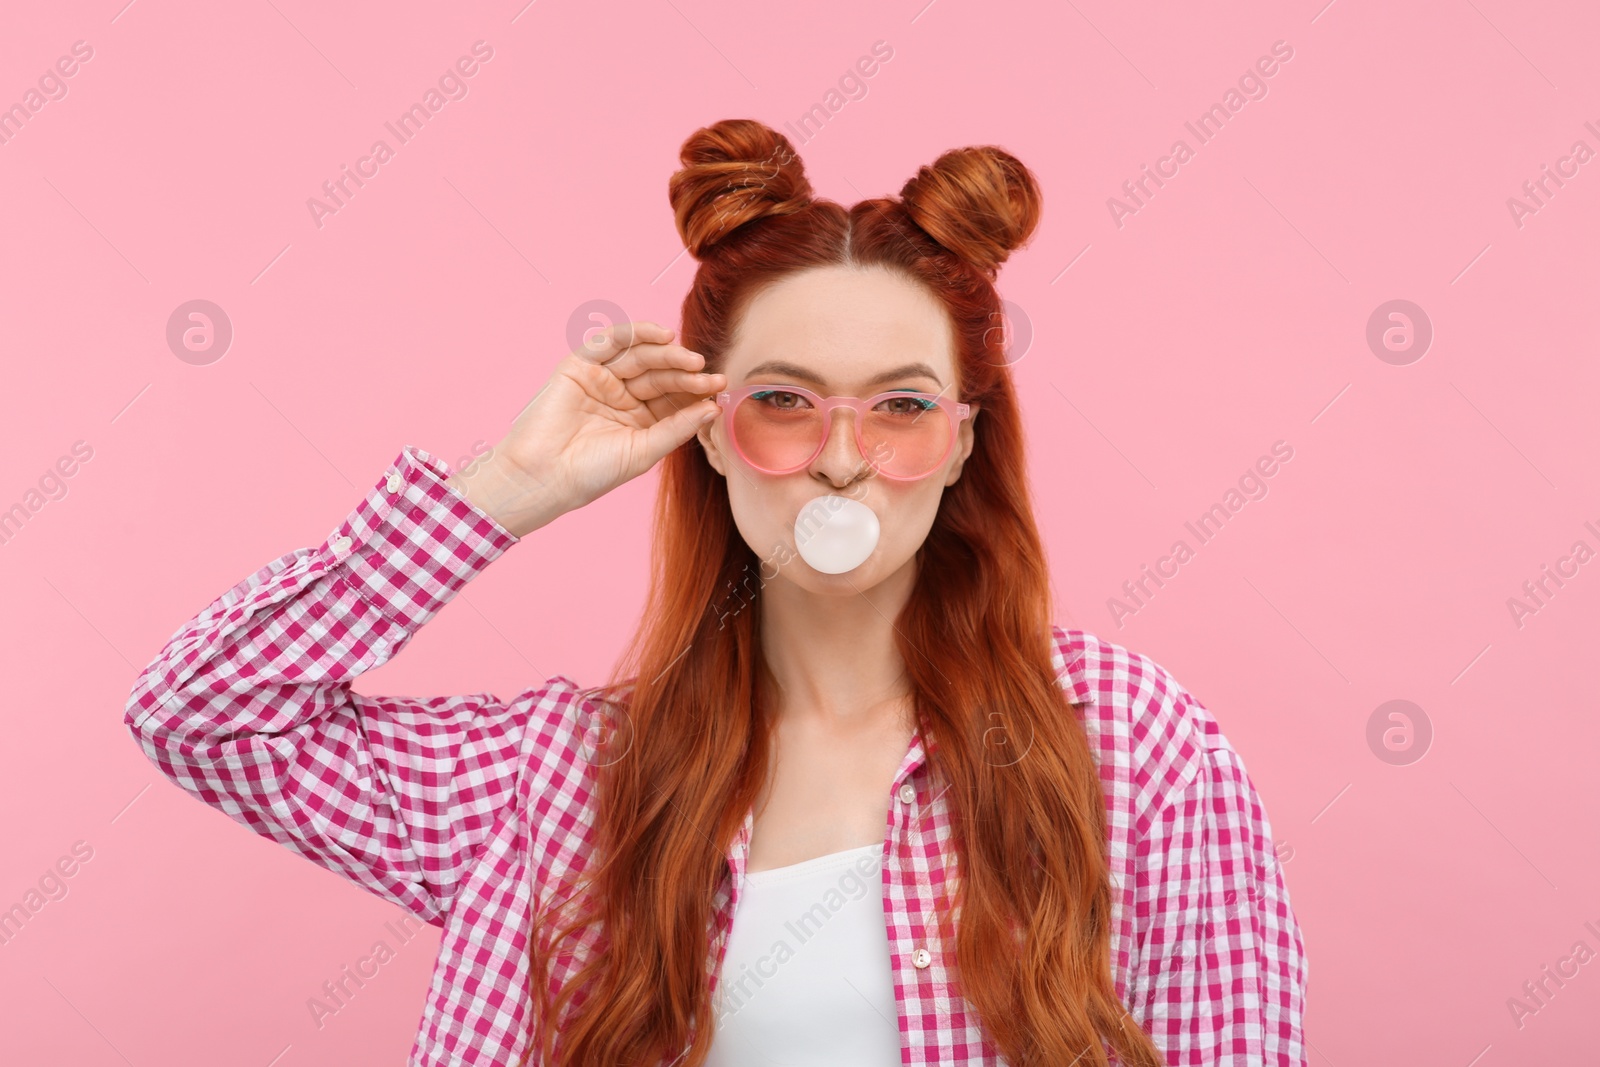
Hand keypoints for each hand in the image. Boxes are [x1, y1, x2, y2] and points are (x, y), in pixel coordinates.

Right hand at [448, 321, 726, 536]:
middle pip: (661, 375)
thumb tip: (713, 408)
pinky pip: (611, 342)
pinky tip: (662, 336)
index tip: (721, 390)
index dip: (697, 391)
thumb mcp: (644, 451)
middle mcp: (623, 395)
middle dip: (686, 373)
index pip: (674, 397)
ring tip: (693, 359)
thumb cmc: (592, 473)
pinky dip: (635, 333)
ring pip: (641, 357)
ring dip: (668, 354)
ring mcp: (602, 378)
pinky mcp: (580, 365)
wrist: (543, 476)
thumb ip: (677, 428)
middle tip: (710, 375)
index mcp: (640, 418)